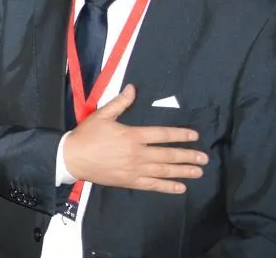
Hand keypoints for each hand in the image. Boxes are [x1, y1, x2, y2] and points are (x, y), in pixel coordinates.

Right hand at [61, 84, 206, 193]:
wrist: (72, 157)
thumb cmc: (87, 135)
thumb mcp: (101, 115)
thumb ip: (120, 103)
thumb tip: (133, 89)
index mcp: (132, 135)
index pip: (162, 135)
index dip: (180, 135)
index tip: (194, 136)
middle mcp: (137, 153)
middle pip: (168, 155)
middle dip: (188, 156)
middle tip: (203, 158)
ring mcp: (135, 169)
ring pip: (164, 171)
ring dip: (183, 171)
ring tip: (198, 172)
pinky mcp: (130, 181)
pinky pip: (153, 185)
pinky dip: (167, 187)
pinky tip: (180, 188)